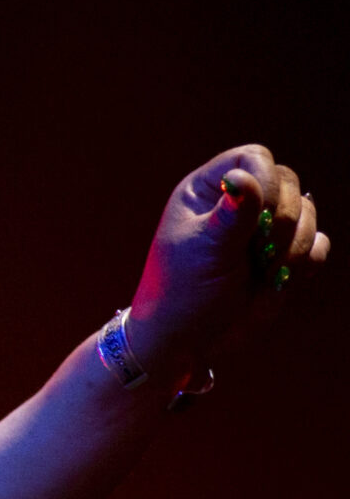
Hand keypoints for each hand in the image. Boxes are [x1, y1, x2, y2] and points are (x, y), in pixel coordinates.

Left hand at [124, 145, 327, 382]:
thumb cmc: (180, 293)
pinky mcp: (285, 255)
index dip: (266, 180)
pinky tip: (277, 280)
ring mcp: (265, 229)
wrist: (186, 340)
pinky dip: (306, 263)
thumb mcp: (203, 251)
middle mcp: (239, 204)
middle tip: (257, 253)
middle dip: (281, 221)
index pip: (253, 158)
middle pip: (289, 183)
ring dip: (291, 248)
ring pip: (309, 214)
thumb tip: (243, 175)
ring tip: (260, 273)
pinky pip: (318, 244)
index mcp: (208, 192)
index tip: (261, 214)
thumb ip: (232, 215)